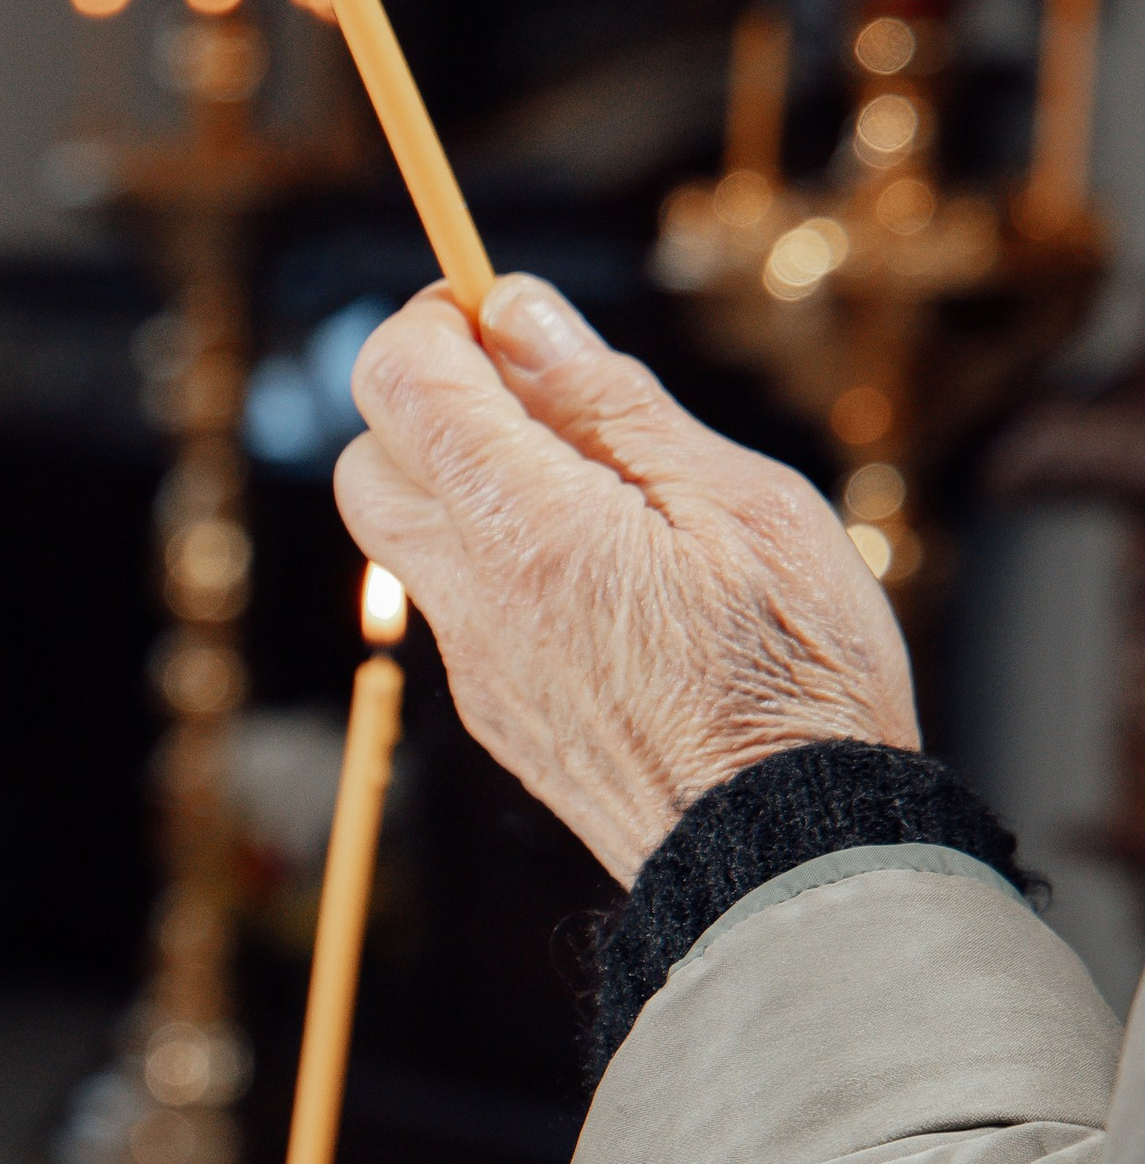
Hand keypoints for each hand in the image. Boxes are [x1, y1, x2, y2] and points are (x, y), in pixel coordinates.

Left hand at [334, 276, 917, 885]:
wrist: (787, 850)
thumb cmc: (793, 674)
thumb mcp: (739, 501)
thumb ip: (610, 404)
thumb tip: (513, 314)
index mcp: (527, 527)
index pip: (398, 382)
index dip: (434, 321)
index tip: (498, 312)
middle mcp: (474, 599)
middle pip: (370, 462)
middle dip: (429, 405)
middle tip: (542, 396)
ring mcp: (476, 666)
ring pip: (413, 540)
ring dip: (469, 487)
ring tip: (599, 492)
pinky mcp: (497, 714)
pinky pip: (463, 607)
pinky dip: (503, 562)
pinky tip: (608, 576)